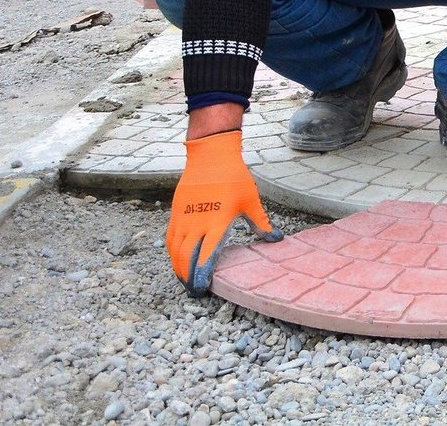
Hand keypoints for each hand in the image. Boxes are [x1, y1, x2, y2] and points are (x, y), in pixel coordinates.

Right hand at [166, 130, 278, 295]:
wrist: (211, 156)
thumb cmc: (234, 178)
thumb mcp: (251, 201)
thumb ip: (261, 223)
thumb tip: (276, 239)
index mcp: (218, 221)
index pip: (206, 254)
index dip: (203, 272)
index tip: (203, 286)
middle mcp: (197, 222)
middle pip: (186, 256)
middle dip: (188, 276)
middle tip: (193, 290)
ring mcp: (184, 217)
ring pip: (175, 249)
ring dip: (178, 266)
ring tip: (184, 279)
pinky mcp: (176, 212)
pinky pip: (170, 237)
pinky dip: (172, 252)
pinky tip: (177, 259)